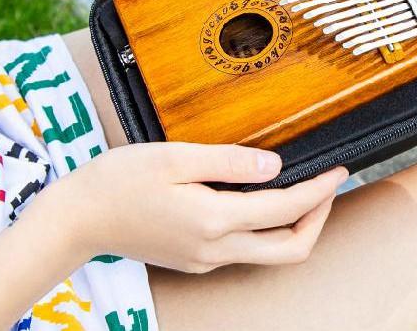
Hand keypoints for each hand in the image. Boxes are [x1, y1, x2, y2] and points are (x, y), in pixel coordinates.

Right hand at [57, 142, 347, 272]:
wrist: (78, 218)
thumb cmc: (120, 180)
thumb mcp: (174, 157)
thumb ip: (228, 161)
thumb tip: (274, 166)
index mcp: (213, 220)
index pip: (285, 210)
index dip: (319, 191)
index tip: (339, 170)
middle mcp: (214, 249)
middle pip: (288, 249)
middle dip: (317, 218)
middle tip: (327, 185)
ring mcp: (204, 259)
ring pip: (268, 253)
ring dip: (293, 225)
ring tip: (302, 188)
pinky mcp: (194, 259)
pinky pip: (243, 249)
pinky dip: (264, 227)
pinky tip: (259, 198)